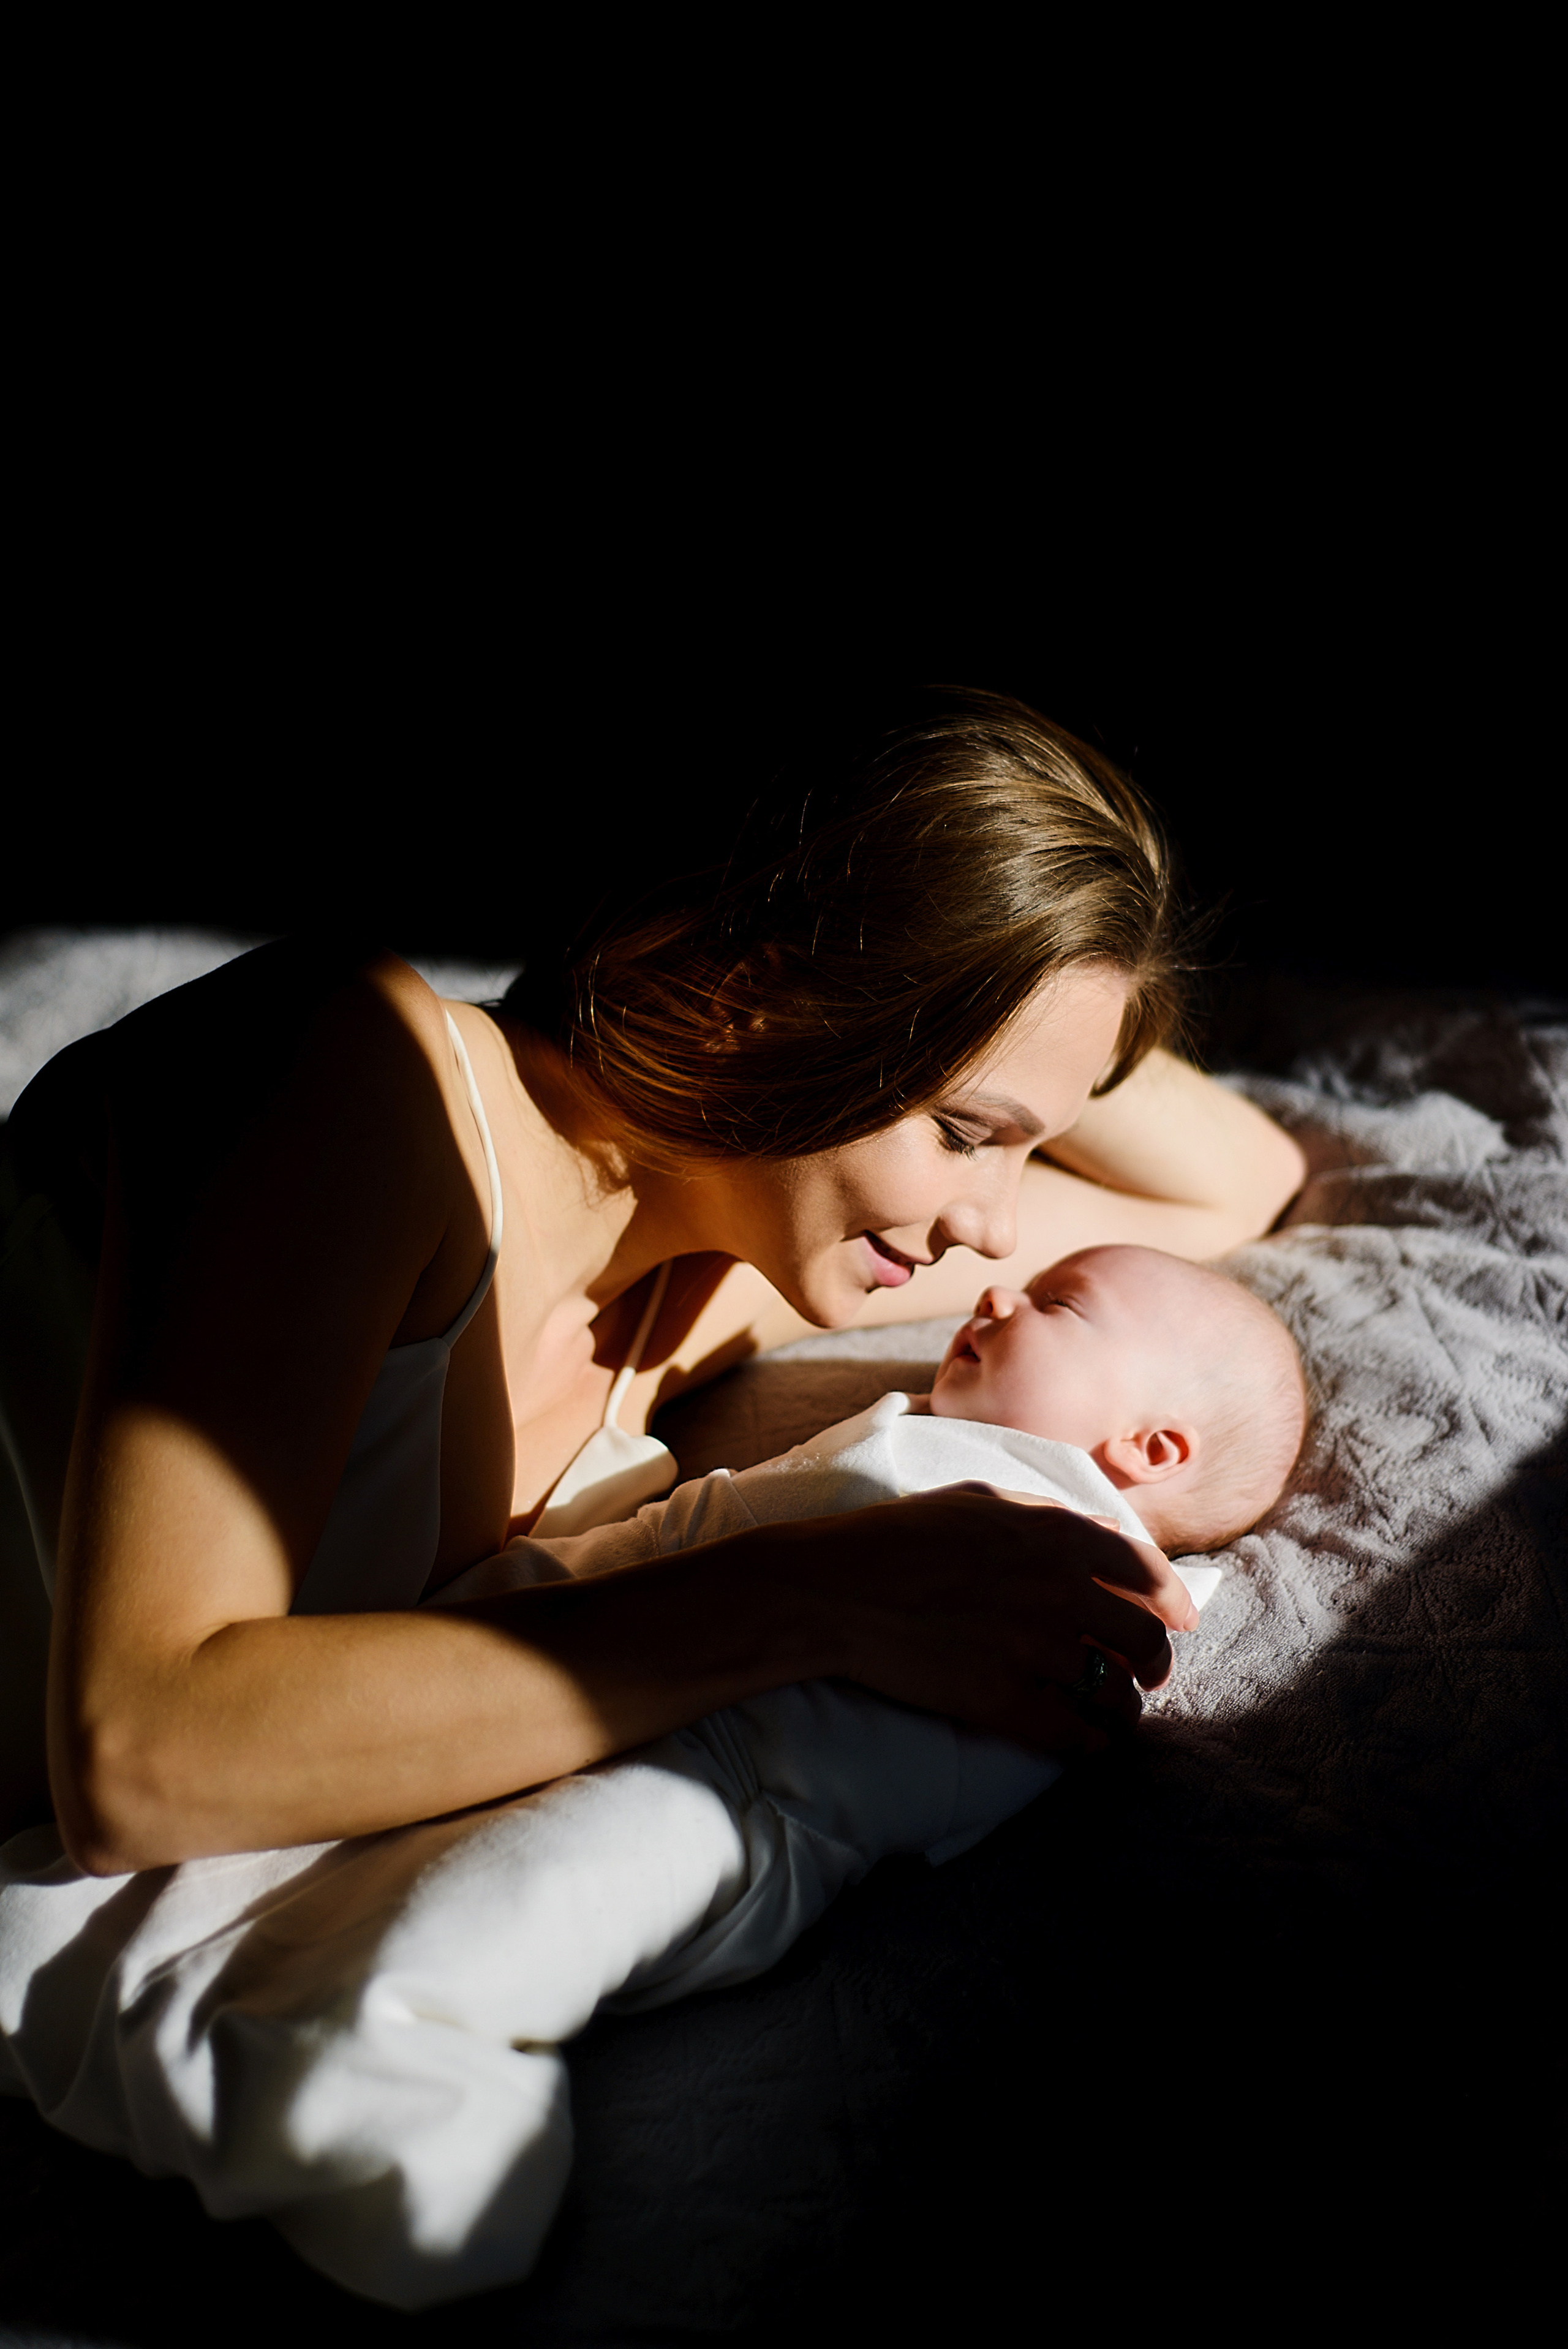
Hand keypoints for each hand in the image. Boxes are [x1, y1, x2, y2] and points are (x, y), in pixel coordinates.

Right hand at [796, 1483, 1192, 1757]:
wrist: (836, 1589)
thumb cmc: (899, 1538)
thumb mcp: (980, 1501)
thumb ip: (1047, 1515)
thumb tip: (1102, 1530)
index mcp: (1057, 1537)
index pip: (1148, 1573)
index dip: (1174, 1603)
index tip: (1180, 1622)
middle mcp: (1059, 1591)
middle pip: (1144, 1638)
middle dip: (1155, 1662)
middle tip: (1148, 1675)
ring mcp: (1033, 1649)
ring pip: (1116, 1692)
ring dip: (1126, 1707)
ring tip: (1118, 1715)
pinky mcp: (1003, 1701)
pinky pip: (1072, 1734)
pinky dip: (1089, 1744)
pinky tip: (1086, 1745)